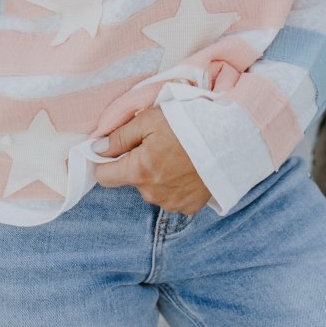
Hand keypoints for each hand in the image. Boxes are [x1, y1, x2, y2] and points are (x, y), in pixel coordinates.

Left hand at [93, 105, 211, 213]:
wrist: (229, 138)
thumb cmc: (187, 123)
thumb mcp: (148, 120)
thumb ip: (119, 137)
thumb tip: (96, 149)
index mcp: (139, 171)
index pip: (104, 176)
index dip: (105, 162)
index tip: (113, 151)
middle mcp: (152, 193)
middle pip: (131, 180)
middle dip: (137, 164)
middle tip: (156, 144)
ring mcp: (171, 203)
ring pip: (151, 189)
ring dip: (156, 175)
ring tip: (175, 155)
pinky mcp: (189, 206)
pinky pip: (171, 196)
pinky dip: (174, 184)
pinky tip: (186, 168)